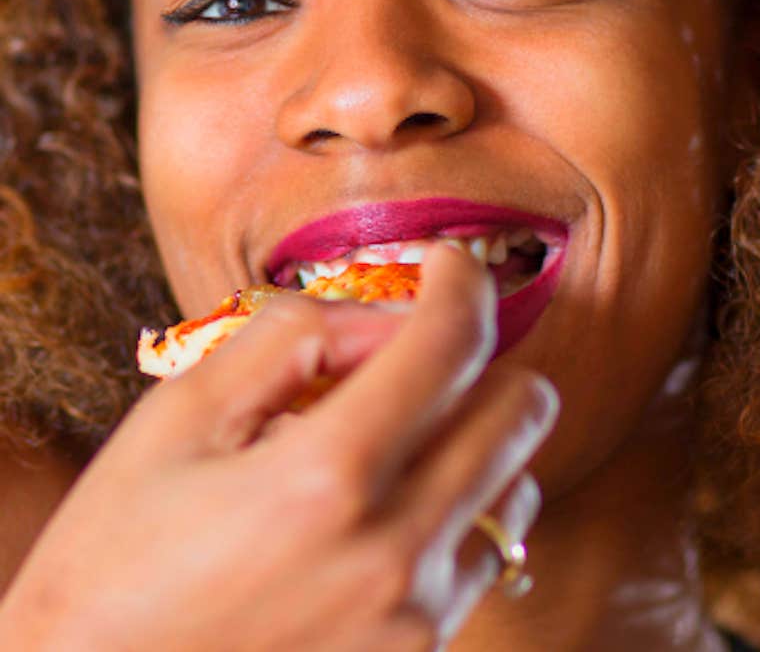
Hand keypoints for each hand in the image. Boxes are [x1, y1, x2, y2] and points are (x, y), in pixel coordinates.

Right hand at [0, 243, 558, 650]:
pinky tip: (389, 503)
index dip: (460, 280)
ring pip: (517, 482)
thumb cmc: (114, 561)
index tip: (444, 265)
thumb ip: (292, 338)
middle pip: (521, 410)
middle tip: (417, 348)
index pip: (452, 343)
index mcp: (327, 478)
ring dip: (474, 436)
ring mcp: (416, 618)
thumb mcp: (180, 417)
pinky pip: (485, 552)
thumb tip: (384, 316)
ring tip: (396, 435)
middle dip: (478, 355)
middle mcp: (394, 553)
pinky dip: (460, 506)